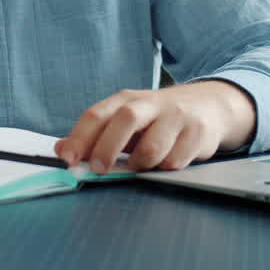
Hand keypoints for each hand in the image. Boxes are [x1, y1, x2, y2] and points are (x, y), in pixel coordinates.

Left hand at [53, 81, 255, 171]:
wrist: (209, 105)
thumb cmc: (157, 118)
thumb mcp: (125, 120)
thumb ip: (94, 136)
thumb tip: (60, 150)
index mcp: (125, 99)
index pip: (96, 114)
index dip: (79, 137)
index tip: (68, 159)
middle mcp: (150, 103)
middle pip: (125, 120)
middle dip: (107, 148)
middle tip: (98, 169)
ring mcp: (176, 116)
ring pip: (152, 148)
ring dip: (141, 164)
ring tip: (141, 164)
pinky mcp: (198, 132)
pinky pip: (175, 161)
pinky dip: (165, 168)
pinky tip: (166, 161)